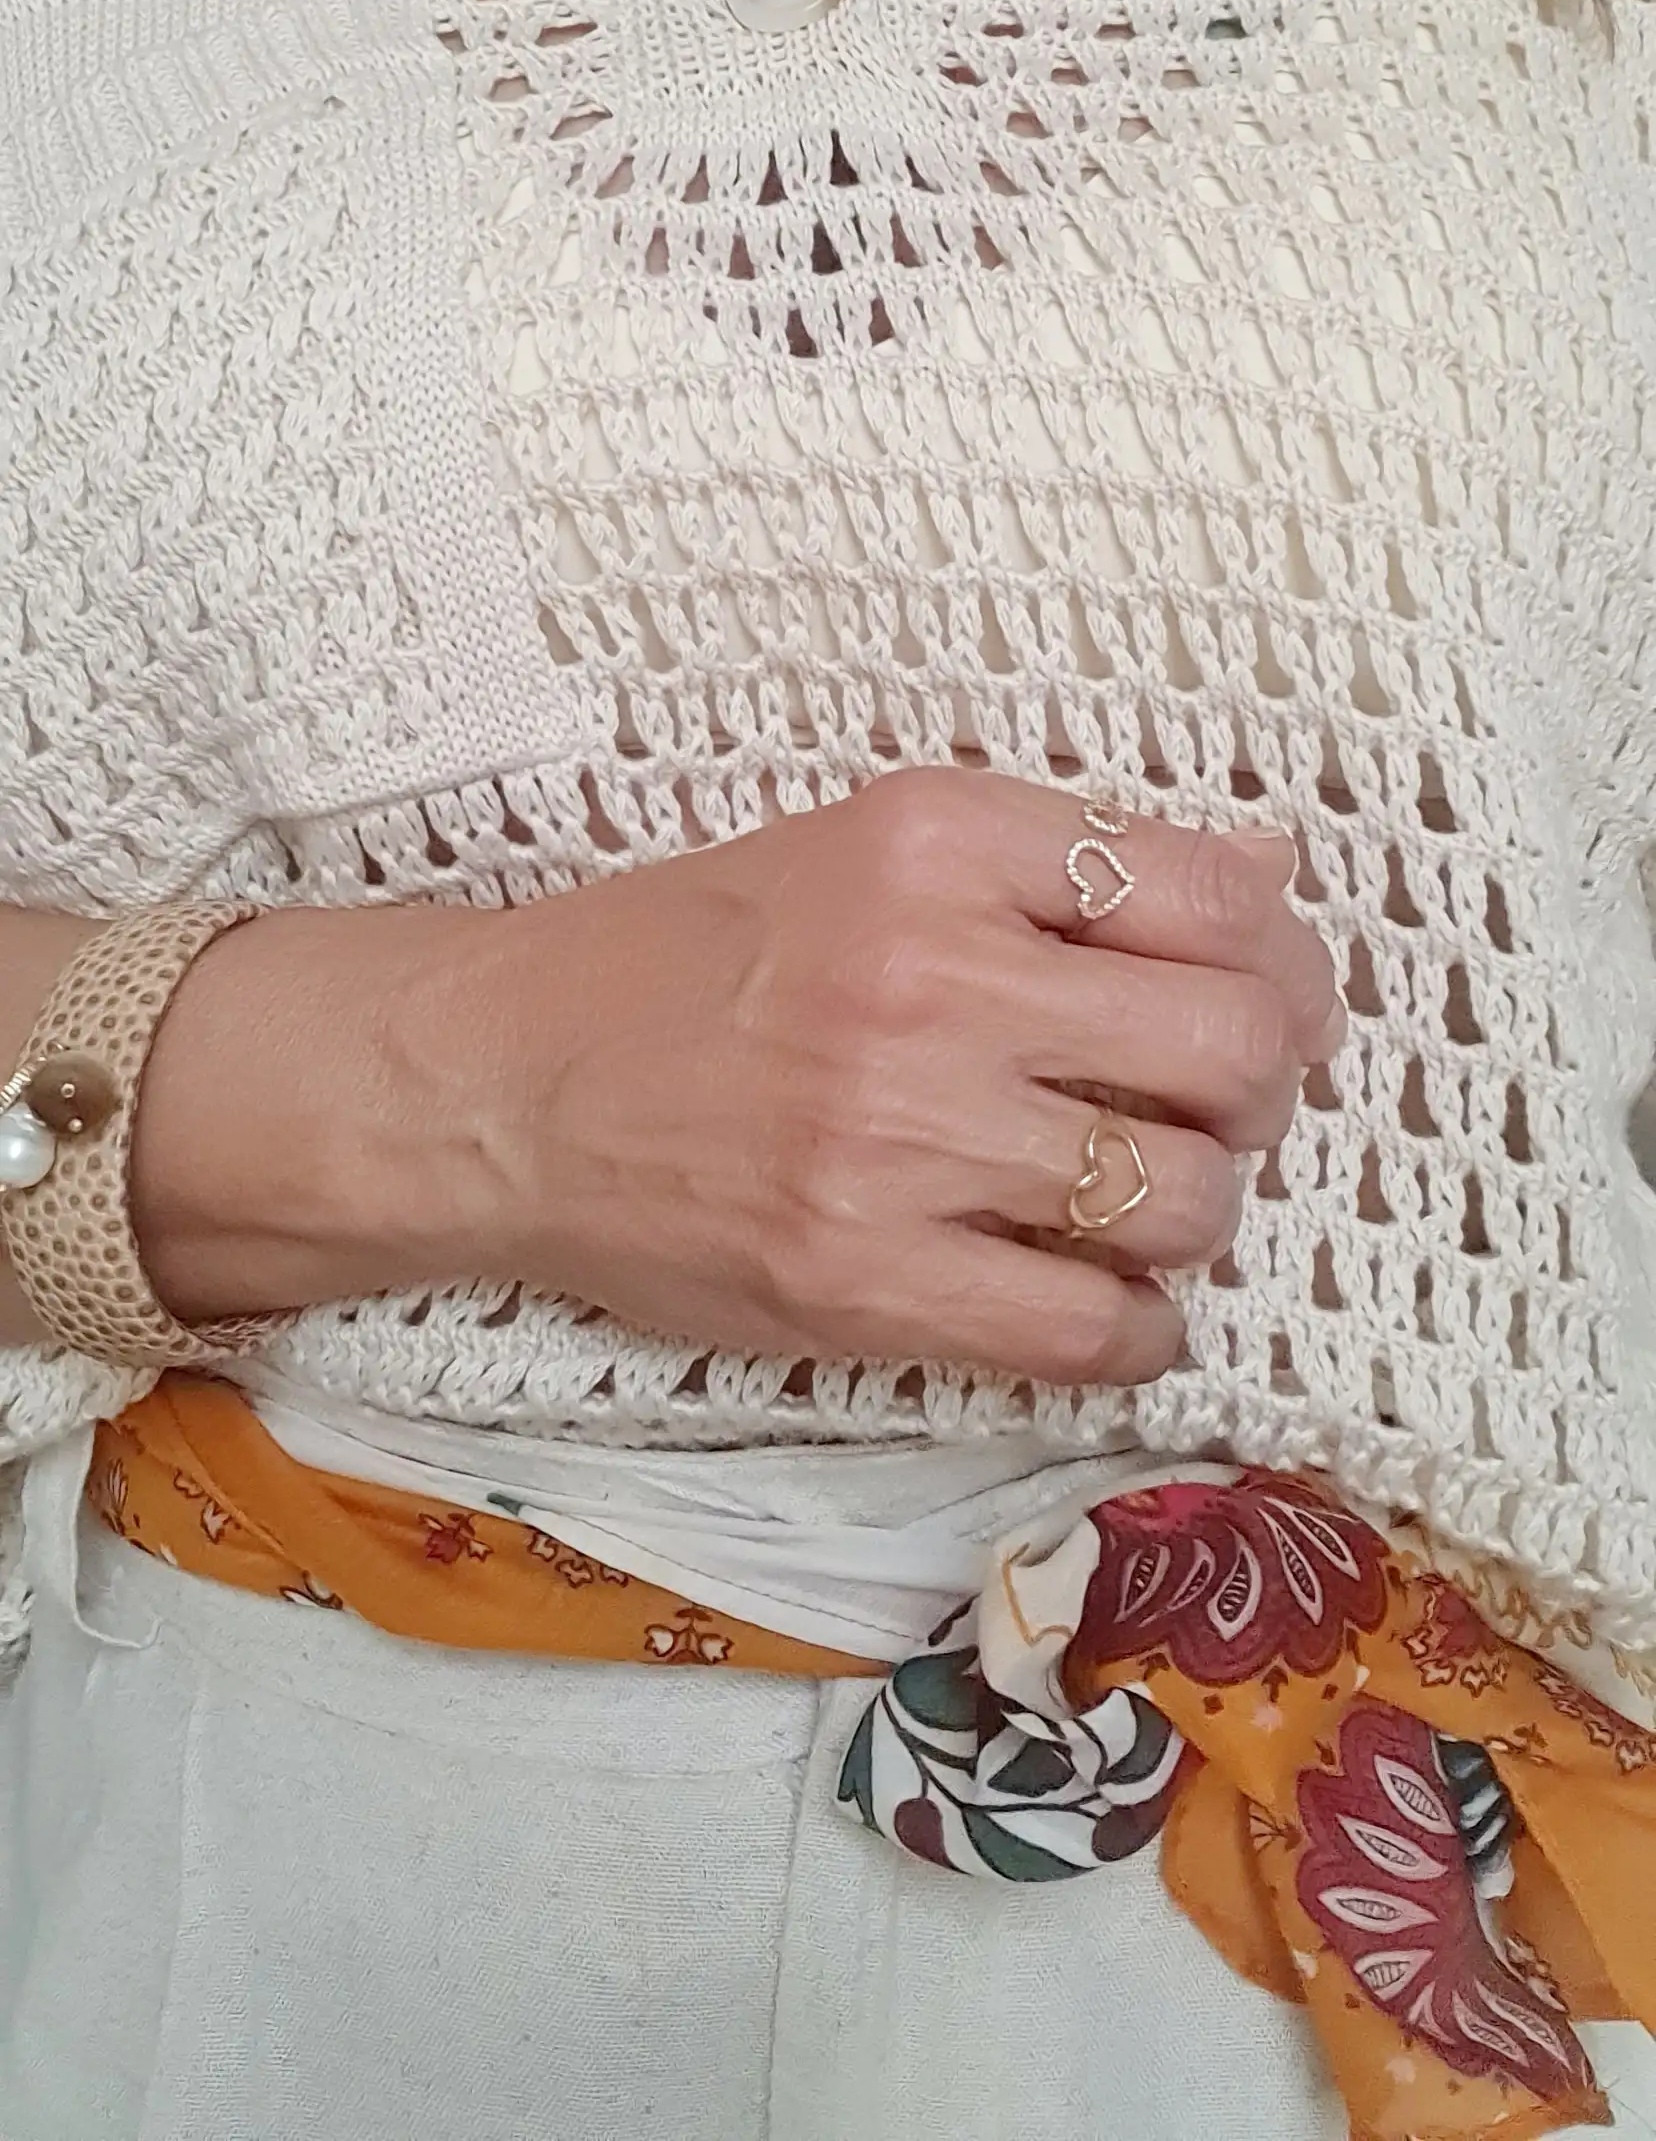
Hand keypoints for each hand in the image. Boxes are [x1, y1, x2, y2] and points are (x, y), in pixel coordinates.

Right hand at [462, 769, 1343, 1388]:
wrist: (509, 1078)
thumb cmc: (692, 956)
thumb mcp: (872, 845)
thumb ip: (1067, 860)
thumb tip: (1273, 867)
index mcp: (939, 840)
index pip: (1213, 892)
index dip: (1283, 959)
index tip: (1269, 995)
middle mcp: (933, 976)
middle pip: (1234, 1048)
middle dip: (1265, 1089)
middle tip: (1221, 1106)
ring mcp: (900, 1135)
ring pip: (1185, 1198)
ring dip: (1194, 1212)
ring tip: (1137, 1199)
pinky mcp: (865, 1277)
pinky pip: (1094, 1329)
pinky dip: (1137, 1327)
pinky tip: (1104, 1300)